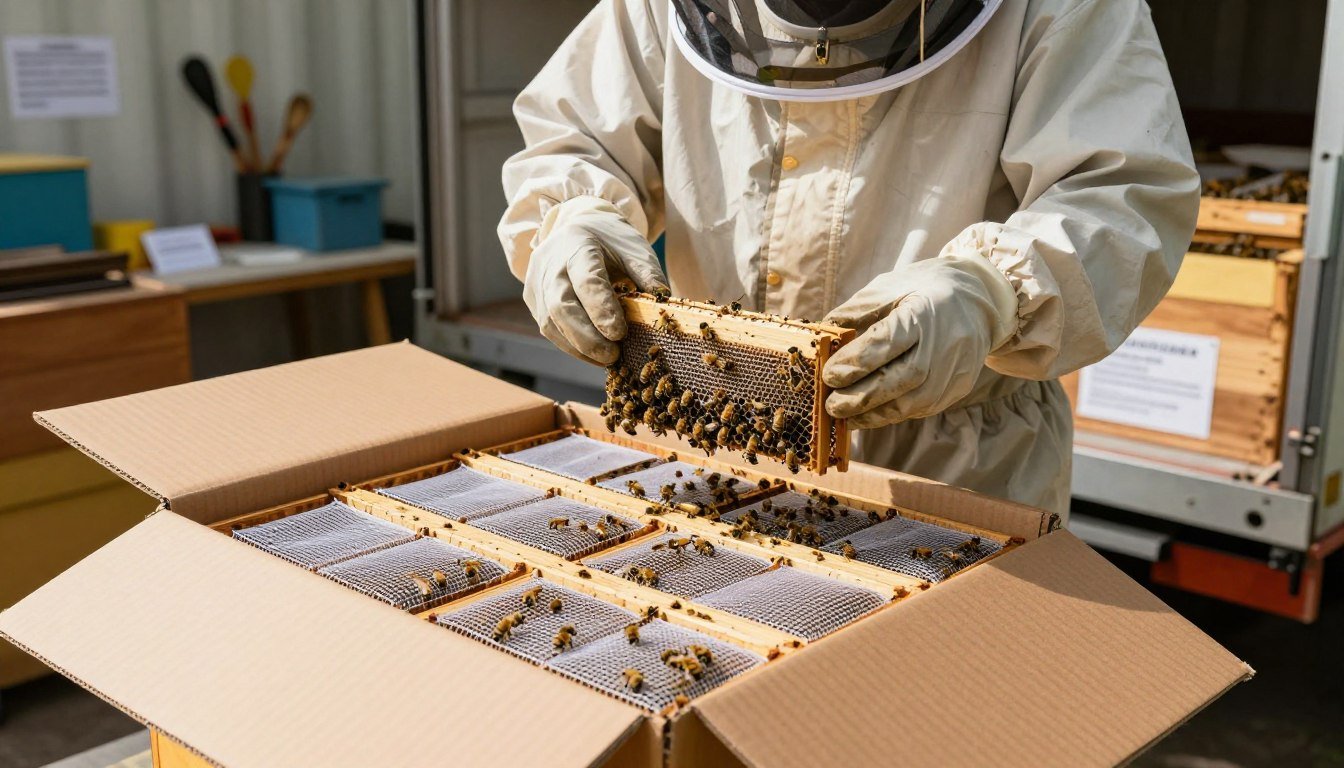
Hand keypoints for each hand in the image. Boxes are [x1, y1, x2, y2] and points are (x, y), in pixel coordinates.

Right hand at [524, 198, 667, 364]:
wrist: (576, 226)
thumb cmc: (610, 241)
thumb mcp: (634, 248)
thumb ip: (648, 274)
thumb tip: (662, 307)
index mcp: (578, 244)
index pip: (587, 280)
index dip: (602, 309)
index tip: (620, 334)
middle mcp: (551, 263)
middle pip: (561, 306)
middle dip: (587, 337)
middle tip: (613, 355)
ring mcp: (537, 281)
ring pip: (550, 322)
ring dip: (578, 346)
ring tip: (606, 358)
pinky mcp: (532, 298)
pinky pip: (548, 327)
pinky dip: (570, 345)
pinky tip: (590, 353)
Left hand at [822, 256, 1016, 428]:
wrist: (980, 300)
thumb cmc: (925, 289)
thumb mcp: (889, 286)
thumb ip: (855, 312)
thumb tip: (822, 337)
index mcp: (923, 313)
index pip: (885, 344)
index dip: (854, 363)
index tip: (827, 374)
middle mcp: (943, 345)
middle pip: (900, 380)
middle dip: (860, 397)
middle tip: (831, 405)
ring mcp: (954, 371)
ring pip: (911, 403)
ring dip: (873, 414)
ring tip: (845, 416)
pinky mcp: (957, 388)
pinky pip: (920, 408)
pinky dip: (891, 413)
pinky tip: (868, 413)